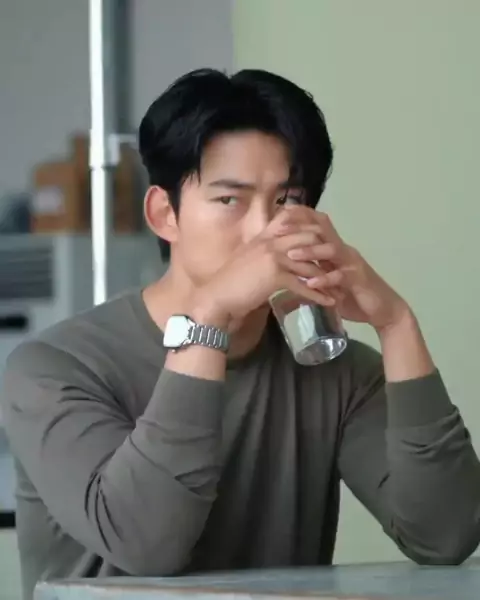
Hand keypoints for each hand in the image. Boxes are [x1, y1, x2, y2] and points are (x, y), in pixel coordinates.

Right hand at [190, 212, 339, 326]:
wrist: (216, 297)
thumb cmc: (229, 282)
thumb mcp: (247, 259)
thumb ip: (263, 252)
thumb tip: (276, 255)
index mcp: (263, 236)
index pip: (292, 222)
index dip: (311, 228)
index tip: (326, 238)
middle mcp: (270, 242)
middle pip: (307, 238)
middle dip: (326, 250)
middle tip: (340, 262)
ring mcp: (273, 257)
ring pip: (308, 263)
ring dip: (327, 276)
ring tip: (341, 286)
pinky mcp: (275, 276)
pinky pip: (303, 285)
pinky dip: (318, 295)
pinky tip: (330, 302)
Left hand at [282, 206, 410, 331]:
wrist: (383, 310)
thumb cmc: (353, 297)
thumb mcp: (328, 286)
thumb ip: (310, 279)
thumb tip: (286, 282)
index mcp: (335, 249)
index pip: (317, 225)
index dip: (299, 218)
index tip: (277, 217)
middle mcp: (343, 251)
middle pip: (322, 230)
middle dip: (300, 228)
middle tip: (277, 229)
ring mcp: (352, 263)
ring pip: (331, 250)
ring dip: (310, 251)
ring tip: (291, 255)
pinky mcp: (359, 279)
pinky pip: (341, 276)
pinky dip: (325, 280)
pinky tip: (311, 284)